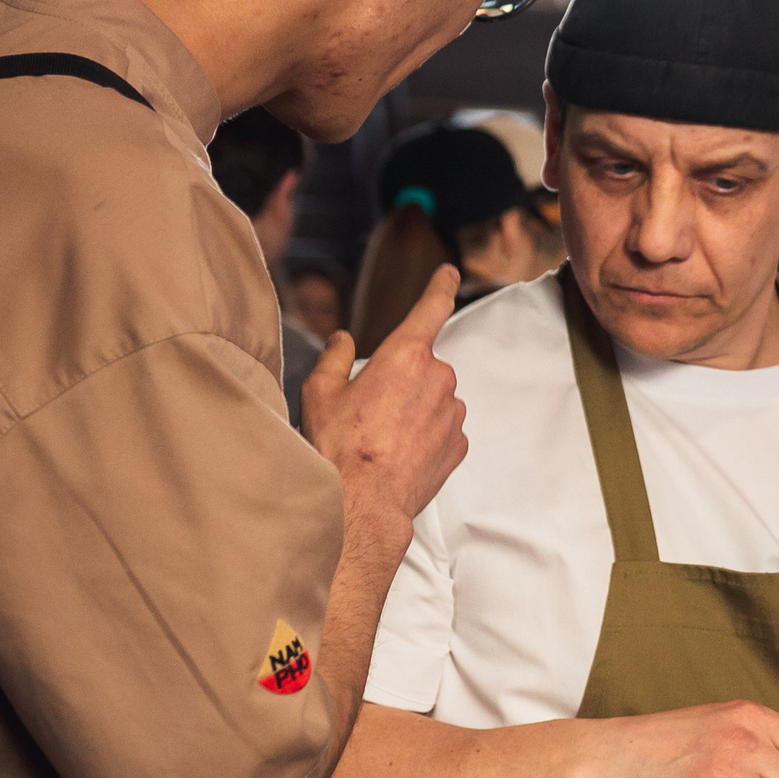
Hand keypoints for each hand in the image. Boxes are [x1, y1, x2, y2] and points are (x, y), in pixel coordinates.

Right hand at [304, 264, 467, 556]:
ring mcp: (452, 412)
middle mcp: (438, 377)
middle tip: (369, 412)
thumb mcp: (320, 394)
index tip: (448, 273)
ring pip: (433, 399)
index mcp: (405, 355)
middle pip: (421, 367)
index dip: (440, 287)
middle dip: (400, 382)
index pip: (431, 309)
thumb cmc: (337, 447)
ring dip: (414, 410)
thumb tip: (343, 340)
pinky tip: (397, 454)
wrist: (362, 504)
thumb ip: (334, 358)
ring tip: (380, 439)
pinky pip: (442, 429)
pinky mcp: (458, 444)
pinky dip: (424, 437)